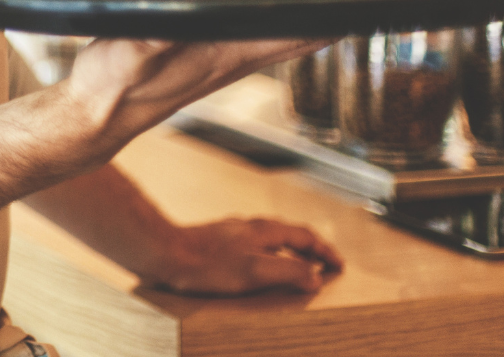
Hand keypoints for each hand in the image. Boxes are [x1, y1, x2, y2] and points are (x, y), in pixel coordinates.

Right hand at [64, 38, 330, 159]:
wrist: (96, 118)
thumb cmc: (109, 88)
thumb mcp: (123, 57)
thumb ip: (146, 43)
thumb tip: (167, 26)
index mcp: (222, 55)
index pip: (289, 36)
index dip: (325, 19)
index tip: (358, 1)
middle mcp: (230, 60)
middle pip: (296, 36)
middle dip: (327, 15)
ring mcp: (220, 62)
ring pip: (279, 38)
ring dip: (304, 20)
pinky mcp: (204, 61)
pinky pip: (255, 38)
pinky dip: (274, 24)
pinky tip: (270, 12)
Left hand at [143, 217, 343, 295]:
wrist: (164, 254)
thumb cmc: (206, 264)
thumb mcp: (255, 271)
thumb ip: (288, 271)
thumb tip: (314, 276)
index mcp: (263, 230)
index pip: (305, 235)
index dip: (325, 251)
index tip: (339, 265)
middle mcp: (248, 226)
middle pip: (288, 233)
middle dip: (310, 248)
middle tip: (324, 265)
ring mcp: (231, 231)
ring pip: (269, 238)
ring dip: (289, 251)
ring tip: (296, 267)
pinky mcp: (216, 241)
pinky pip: (252, 245)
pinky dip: (267, 255)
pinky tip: (256, 268)